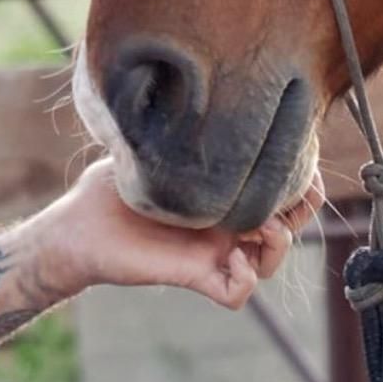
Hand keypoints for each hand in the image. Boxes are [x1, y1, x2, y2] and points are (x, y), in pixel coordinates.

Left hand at [0, 159, 323, 351]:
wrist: (79, 226)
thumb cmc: (110, 186)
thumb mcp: (150, 146)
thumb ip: (178, 127)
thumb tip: (201, 88)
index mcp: (225, 190)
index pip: (280, 185)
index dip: (301, 173)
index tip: (301, 155)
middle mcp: (226, 222)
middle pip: (290, 222)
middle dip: (303, 208)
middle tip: (293, 193)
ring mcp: (214, 251)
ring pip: (270, 261)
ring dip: (279, 245)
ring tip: (262, 227)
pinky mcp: (195, 276)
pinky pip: (238, 293)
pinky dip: (246, 281)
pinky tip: (235, 260)